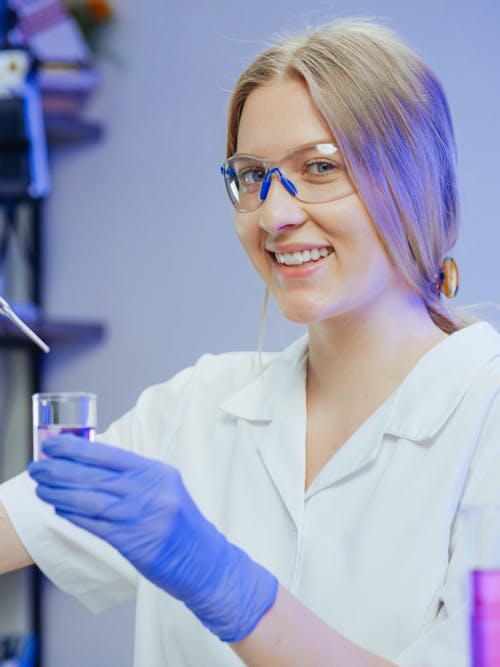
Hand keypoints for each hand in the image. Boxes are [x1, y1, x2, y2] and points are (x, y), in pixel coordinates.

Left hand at [28, 435, 277, 641]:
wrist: (205, 560)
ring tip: (41, 488)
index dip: (78, 449)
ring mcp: (143, 517)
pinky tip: (59, 511)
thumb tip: (91, 466)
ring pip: (92, 501)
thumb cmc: (181, 523)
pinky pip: (97, 526)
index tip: (54, 445)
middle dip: (61, 470)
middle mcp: (151, 491)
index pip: (110, 455)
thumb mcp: (165, 488)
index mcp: (158, 472)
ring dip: (62, 494)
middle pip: (97, 477)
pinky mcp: (135, 543)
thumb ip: (134, 478)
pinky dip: (75, 518)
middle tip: (37, 466)